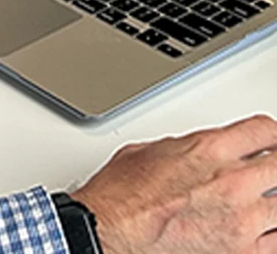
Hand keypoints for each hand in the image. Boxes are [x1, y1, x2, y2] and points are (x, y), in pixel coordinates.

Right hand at [73, 114, 276, 253]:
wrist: (113, 228)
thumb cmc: (123, 193)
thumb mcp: (153, 150)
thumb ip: (189, 148)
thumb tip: (201, 152)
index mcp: (209, 149)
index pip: (264, 132)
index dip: (269, 135)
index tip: (269, 140)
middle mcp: (232, 182)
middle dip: (276, 164)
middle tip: (270, 167)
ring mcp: (242, 220)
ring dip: (274, 198)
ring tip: (266, 199)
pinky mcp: (242, 252)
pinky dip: (273, 232)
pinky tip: (265, 228)